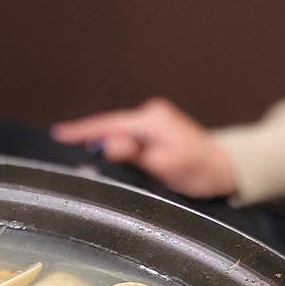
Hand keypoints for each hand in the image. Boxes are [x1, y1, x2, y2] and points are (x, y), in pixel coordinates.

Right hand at [52, 98, 238, 198]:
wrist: (225, 169)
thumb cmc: (198, 171)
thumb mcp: (165, 164)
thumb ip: (135, 153)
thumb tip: (107, 144)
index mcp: (152, 120)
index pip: (108, 124)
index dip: (82, 131)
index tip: (59, 134)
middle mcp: (152, 114)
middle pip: (111, 123)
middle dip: (87, 133)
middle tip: (61, 140)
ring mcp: (155, 120)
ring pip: (118, 128)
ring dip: (99, 137)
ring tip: (74, 143)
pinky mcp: (157, 129)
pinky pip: (127, 133)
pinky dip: (112, 139)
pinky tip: (100, 145)